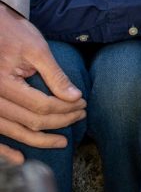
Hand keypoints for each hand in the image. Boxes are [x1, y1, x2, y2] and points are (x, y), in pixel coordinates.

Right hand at [0, 3, 85, 162]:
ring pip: (14, 132)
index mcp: (4, 83)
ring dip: (39, 139)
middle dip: (59, 121)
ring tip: (61, 141)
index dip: (65, 108)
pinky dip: (5, 151)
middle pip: (30, 120)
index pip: (41, 105)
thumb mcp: (37, 49)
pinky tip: (20, 158)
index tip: (82, 103)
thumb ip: (55, 75)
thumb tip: (75, 97)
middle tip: (80, 116)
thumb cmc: (12, 33)